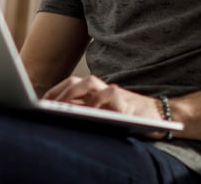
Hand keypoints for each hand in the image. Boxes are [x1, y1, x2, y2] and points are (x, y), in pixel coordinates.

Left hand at [43, 75, 166, 138]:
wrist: (160, 115)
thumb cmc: (128, 118)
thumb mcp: (104, 115)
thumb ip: (86, 111)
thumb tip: (60, 116)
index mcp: (94, 91)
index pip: (69, 85)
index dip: (54, 93)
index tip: (40, 103)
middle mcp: (101, 87)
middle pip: (75, 83)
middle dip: (59, 94)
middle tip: (46, 106)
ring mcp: (113, 91)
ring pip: (88, 85)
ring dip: (72, 95)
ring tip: (61, 108)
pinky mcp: (124, 99)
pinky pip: (106, 97)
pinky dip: (94, 103)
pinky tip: (85, 111)